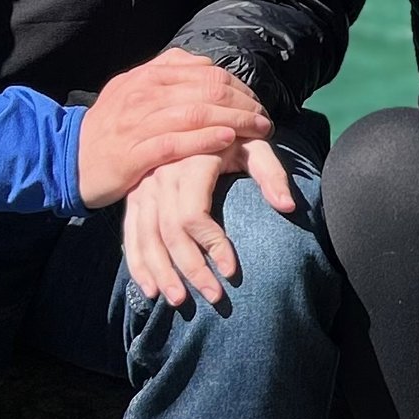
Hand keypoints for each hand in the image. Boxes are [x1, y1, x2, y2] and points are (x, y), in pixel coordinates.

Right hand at [77, 49, 274, 207]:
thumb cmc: (111, 127)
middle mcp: (144, 94)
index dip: (238, 86)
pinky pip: (176, 143)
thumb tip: (203, 65)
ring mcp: (138, 124)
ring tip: (258, 130)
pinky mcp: (133, 155)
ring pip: (196, 114)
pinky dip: (205, 140)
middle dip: (243, 103)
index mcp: (148, 76)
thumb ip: (166, 74)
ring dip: (235, 120)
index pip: (206, 72)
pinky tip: (228, 141)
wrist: (67, 158)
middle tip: (264, 119)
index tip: (256, 102)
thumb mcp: (134, 90)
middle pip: (207, 90)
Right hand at [121, 136, 296, 305]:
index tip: (233, 270)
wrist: (200, 117)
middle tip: (214, 297)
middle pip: (169, 232)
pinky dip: (138, 264)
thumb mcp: (256, 146)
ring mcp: (143, 187)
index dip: (212, 245)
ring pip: (146, 238)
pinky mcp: (133, 197)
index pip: (193, 214)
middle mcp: (160, 174)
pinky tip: (150, 290)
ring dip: (162, 273)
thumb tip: (288, 207)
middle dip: (191, 269)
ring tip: (180, 301)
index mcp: (190, 160)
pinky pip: (130, 234)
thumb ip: (272, 174)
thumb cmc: (235, 136)